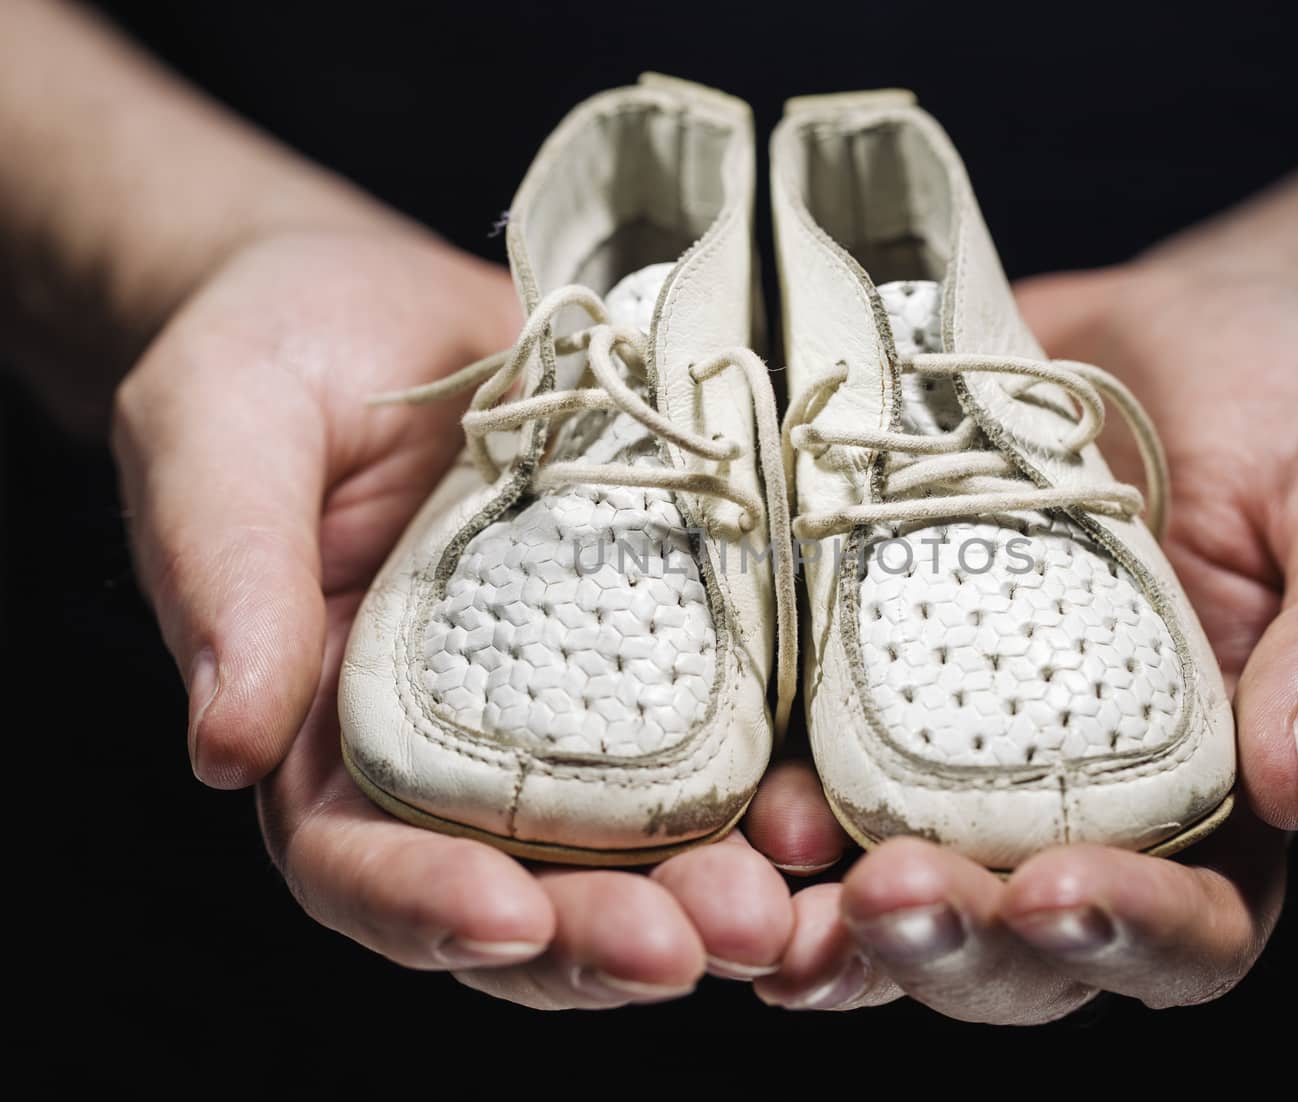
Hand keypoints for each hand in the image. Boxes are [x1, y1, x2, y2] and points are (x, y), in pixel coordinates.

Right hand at [112, 228, 845, 1004]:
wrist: (394, 300)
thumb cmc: (277, 357)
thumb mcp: (222, 431)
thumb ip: (226, 574)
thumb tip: (222, 747)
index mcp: (331, 733)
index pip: (360, 865)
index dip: (426, 910)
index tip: (510, 920)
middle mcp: (457, 749)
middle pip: (523, 888)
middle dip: (605, 936)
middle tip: (700, 941)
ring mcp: (572, 706)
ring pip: (634, 846)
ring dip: (706, 893)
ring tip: (781, 905)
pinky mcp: (667, 644)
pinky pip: (723, 733)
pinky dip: (770, 786)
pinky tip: (821, 801)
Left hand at [753, 263, 1297, 1020]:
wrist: (1166, 328)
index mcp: (1222, 800)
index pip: (1192, 929)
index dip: (1128, 938)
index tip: (1058, 893)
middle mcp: (1079, 803)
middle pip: (1014, 948)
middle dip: (946, 944)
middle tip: (885, 896)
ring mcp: (960, 749)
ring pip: (891, 891)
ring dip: (827, 918)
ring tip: (769, 883)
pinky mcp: (865, 674)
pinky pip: (807, 765)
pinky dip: (762, 800)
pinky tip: (723, 792)